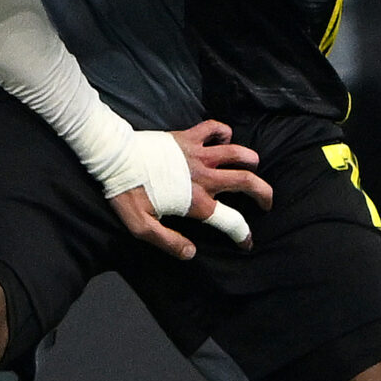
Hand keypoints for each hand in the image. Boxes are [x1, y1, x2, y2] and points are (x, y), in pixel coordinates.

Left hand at [106, 121, 270, 258]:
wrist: (114, 157)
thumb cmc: (126, 192)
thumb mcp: (142, 227)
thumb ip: (169, 242)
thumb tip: (191, 252)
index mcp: (195, 202)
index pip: (230, 221)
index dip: (243, 234)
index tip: (247, 242)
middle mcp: (203, 177)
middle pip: (246, 182)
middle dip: (263, 194)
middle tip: (266, 202)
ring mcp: (197, 154)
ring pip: (237, 153)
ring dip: (251, 160)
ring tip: (253, 167)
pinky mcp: (188, 137)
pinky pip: (215, 128)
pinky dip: (224, 132)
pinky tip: (223, 139)